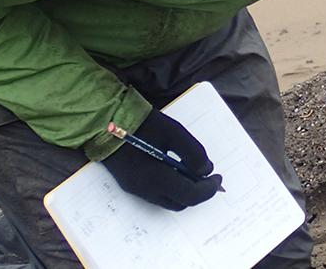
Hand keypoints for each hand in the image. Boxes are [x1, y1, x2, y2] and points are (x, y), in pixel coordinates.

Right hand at [102, 111, 221, 210]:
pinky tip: (177, 170)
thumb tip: (207, 171)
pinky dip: (172, 188)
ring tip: (194, 172)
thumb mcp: (174, 132)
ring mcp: (135, 189)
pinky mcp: (131, 185)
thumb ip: (194, 152)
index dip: (208, 189)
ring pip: (168, 201)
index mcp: (155, 177)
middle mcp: (144, 189)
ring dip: (185, 191)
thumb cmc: (142, 124)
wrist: (106, 122)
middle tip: (209, 177)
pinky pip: (157, 195)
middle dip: (198, 192)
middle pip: (180, 202)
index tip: (218, 178)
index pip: (189, 195)